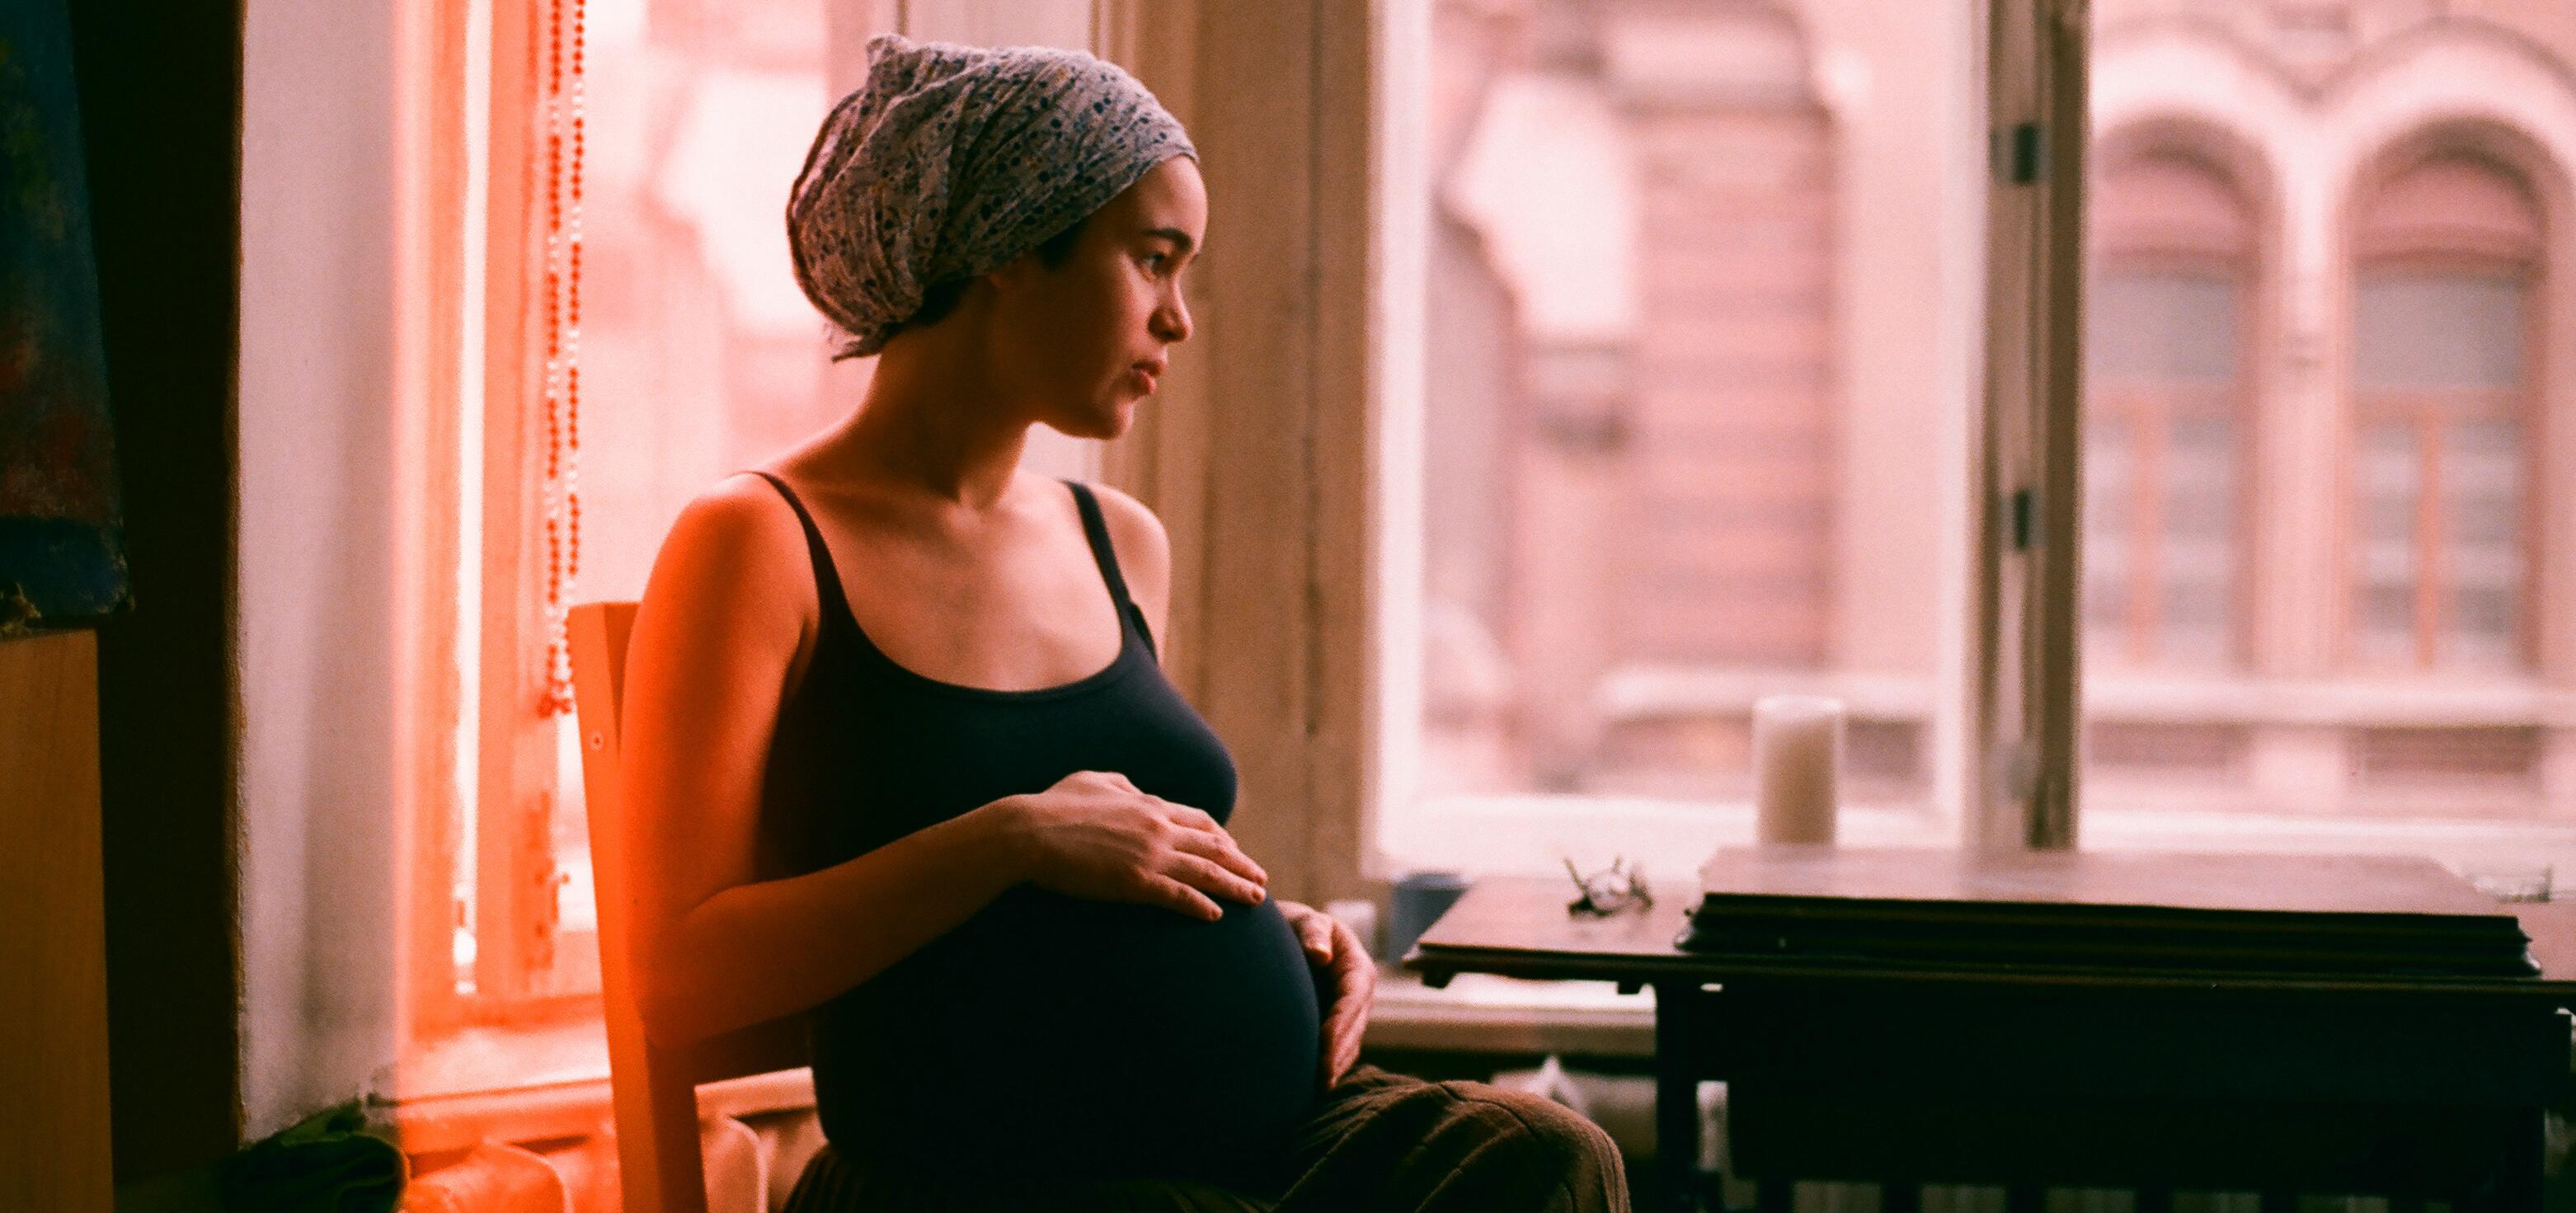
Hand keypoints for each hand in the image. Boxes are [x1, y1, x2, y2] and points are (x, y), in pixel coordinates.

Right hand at [1003, 771, 1267, 921]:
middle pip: (1213, 847)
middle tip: (1261, 879)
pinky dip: (1201, 905)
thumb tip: (1136, 790)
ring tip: (1256, 900)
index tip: (1235, 849)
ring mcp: (1149, 855)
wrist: (1030, 831)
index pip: (1197, 821)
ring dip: (1235, 887)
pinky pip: (1179, 896)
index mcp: (1149, 804)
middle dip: (1241, 864)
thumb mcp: (1094, 780)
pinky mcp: (1136, 882)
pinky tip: (1216, 916)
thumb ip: (1122, 785)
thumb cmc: (1054, 805)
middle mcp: (1158, 828)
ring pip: (1205, 872)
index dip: (1221, 836)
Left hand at [1279, 899, 1373, 1087]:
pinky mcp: (1337, 1027)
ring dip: (1336, 1065)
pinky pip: (1339, 1050)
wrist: (1287, 936)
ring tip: (1319, 1087)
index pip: (1353, 999)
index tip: (1325, 1044)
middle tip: (1322, 1077)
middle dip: (1340, 1052)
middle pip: (1355, 1027)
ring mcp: (1350, 1013)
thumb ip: (1313, 933)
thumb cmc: (1296, 926)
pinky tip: (1314, 1085)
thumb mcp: (1305, 921)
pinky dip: (1329, 1066)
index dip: (1341, 1023)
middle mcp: (1359, 994)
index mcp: (1357, 968)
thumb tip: (1320, 955)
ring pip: (1349, 1044)